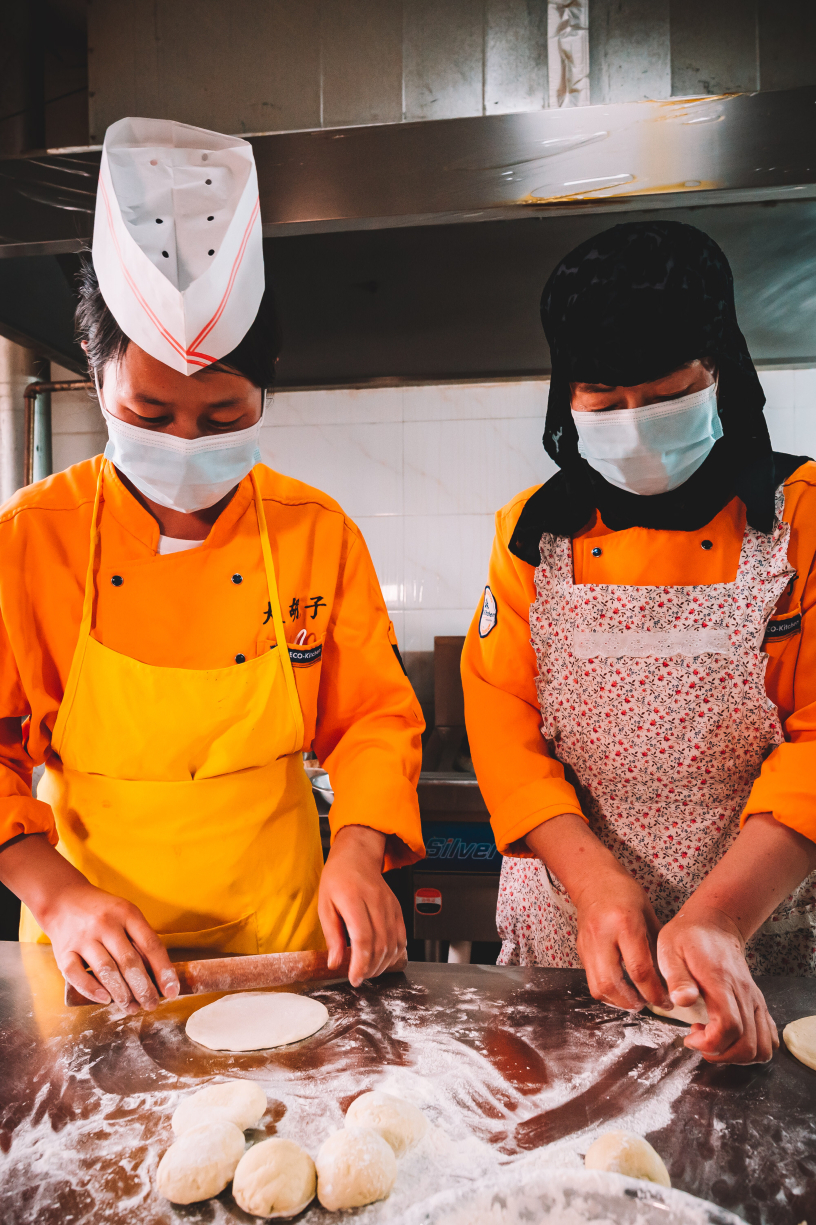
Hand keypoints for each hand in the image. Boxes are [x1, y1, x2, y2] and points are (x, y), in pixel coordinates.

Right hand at [0, 834, 177, 1011]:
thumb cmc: (102, 911)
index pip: (151, 944)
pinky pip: (76, 974)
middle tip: (152, 1005)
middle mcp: (106, 924)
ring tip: (132, 1007)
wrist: (63, 898)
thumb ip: (140, 939)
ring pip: (106, 970)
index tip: (172, 991)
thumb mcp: (126, 914)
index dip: (164, 970)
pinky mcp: (64, 951)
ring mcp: (83, 937)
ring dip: (122, 993)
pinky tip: (105, 999)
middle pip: (129, 961)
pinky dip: (92, 990)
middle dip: (144, 988)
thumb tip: (159, 975)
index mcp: (127, 913)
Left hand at [318, 825, 405, 987]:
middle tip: (359, 977)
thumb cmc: (338, 879)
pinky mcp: (397, 908)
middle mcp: (375, 902)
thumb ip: (331, 935)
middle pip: (380, 944)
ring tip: (369, 971)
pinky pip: (402, 936)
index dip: (360, 963)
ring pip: (393, 943)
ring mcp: (389, 905)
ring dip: (383, 964)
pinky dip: (395, 953)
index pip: (362, 938)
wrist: (357, 856)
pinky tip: (384, 960)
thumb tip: (335, 962)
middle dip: (370, 968)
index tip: (354, 978)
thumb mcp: (324, 905)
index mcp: (353, 899)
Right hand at [526, 813, 669, 1011]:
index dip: (654, 992)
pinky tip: (622, 989)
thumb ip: (656, 945)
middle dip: (634, 1003)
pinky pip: (592, 980)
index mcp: (624, 925)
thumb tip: (669, 975)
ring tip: (635, 1001)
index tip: (666, 1001)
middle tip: (649, 1004)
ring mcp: (587, 945)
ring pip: (598, 988)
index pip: (639, 970)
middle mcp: (602, 937)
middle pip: (613, 985)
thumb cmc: (624, 892)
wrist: (592, 879)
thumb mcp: (648, 914)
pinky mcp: (580, 951)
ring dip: (618, 1002)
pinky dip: (608, 991)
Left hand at [657, 904, 777, 1063]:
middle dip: (721, 1055)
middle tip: (697, 1040)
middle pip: (748, 1045)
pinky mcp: (758, 1003)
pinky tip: (728, 1036)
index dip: (710, 1043)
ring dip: (736, 1055)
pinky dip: (751, 1048)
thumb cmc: (687, 938)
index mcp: (721, 982)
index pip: (729, 1027)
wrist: (713, 924)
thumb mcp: (670, 951)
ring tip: (712, 1039)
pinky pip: (768, 1038)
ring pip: (762, 1047)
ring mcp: (754, 999)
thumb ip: (677, 977)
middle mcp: (744, 994)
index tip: (689, 1037)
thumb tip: (683, 1001)